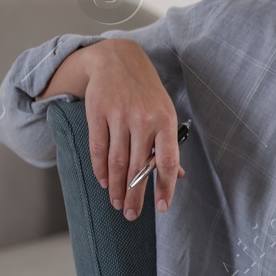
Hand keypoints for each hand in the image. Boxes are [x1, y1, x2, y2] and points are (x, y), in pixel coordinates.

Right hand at [82, 40, 185, 219]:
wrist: (118, 60)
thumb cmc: (147, 93)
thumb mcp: (165, 113)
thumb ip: (169, 145)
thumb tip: (178, 176)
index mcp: (165, 122)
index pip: (167, 162)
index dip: (164, 187)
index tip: (161, 208)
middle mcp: (143, 120)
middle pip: (137, 167)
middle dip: (134, 195)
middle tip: (130, 215)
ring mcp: (119, 117)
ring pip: (117, 162)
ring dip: (116, 187)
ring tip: (116, 203)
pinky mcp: (97, 114)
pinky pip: (98, 149)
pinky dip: (100, 169)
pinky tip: (104, 182)